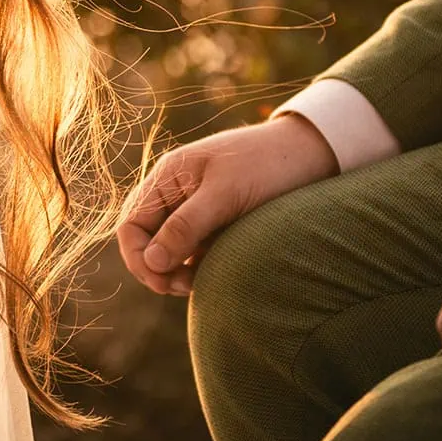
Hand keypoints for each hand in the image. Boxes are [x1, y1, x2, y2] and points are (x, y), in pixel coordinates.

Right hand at [115, 114, 337, 295]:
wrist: (310, 153)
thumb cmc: (267, 165)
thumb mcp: (224, 195)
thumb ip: (185, 226)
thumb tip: (151, 262)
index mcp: (166, 178)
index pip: (130, 225)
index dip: (139, 258)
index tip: (164, 282)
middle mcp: (174, 194)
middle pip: (144, 240)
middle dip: (156, 269)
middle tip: (184, 287)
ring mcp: (193, 210)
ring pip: (168, 250)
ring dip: (176, 271)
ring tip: (200, 282)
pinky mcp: (215, 223)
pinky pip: (192, 251)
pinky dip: (195, 267)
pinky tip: (213, 273)